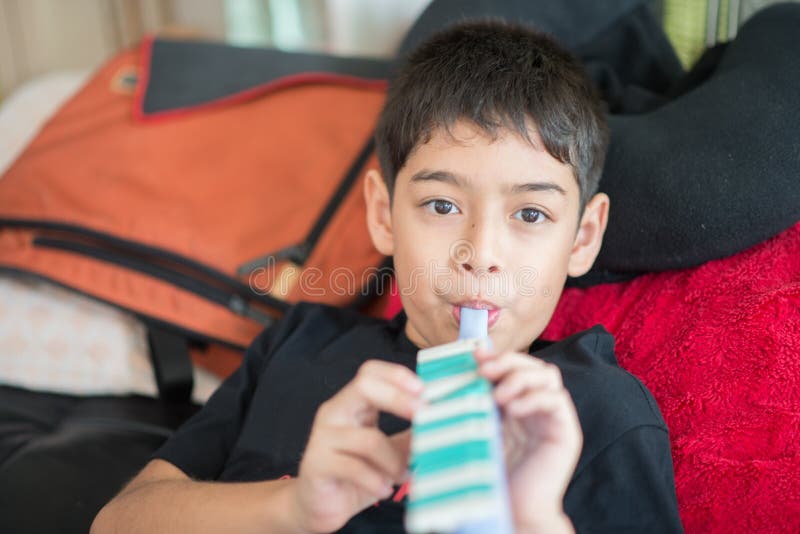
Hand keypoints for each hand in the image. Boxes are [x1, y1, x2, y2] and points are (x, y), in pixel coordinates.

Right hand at [291, 360, 422, 532]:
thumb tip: (443, 422)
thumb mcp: (390, 451)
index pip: (370, 372)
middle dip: (399, 399)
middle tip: (424, 416)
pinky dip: (376, 481)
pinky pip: (353, 468)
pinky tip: (383, 490)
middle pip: (364, 386)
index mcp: (353, 403)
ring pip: (368, 439)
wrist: (320, 504)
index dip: (397, 375)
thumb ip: (410, 436)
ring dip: (395, 461)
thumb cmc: (357, 473)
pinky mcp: (316, 463)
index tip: (425, 390)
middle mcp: (335, 412)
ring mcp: (323, 437)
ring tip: (404, 475)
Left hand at [475, 348, 581, 532]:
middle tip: (483, 369)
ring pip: (548, 375)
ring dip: (520, 377)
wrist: (514, 512)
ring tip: (498, 395)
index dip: (495, 356)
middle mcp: (538, 407)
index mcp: (517, 405)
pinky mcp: (565, 432)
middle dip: (507, 361)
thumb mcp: (475, 432)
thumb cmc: (490, 477)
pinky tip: (513, 410)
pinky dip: (534, 398)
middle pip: (532, 364)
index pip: (513, 366)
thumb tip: (446, 379)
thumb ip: (470, 406)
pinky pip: (557, 400)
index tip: (473, 354)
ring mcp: (554, 418)